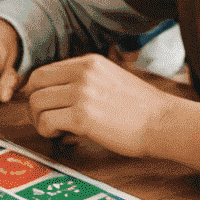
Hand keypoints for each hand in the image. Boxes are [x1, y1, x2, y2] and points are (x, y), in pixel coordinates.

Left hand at [18, 54, 187, 157]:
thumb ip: (84, 81)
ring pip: (37, 103)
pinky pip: (47, 121)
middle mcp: (82, 73)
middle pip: (35, 85)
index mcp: (88, 62)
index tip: (42, 105)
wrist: (166, 123)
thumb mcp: (110, 79)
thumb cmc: (142, 109)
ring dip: (40, 120)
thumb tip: (56, 96)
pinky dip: (48, 131)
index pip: (44, 72)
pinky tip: (62, 137)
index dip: (36, 91)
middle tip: (43, 120)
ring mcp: (82, 94)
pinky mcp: (83, 117)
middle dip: (33, 105)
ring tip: (55, 131)